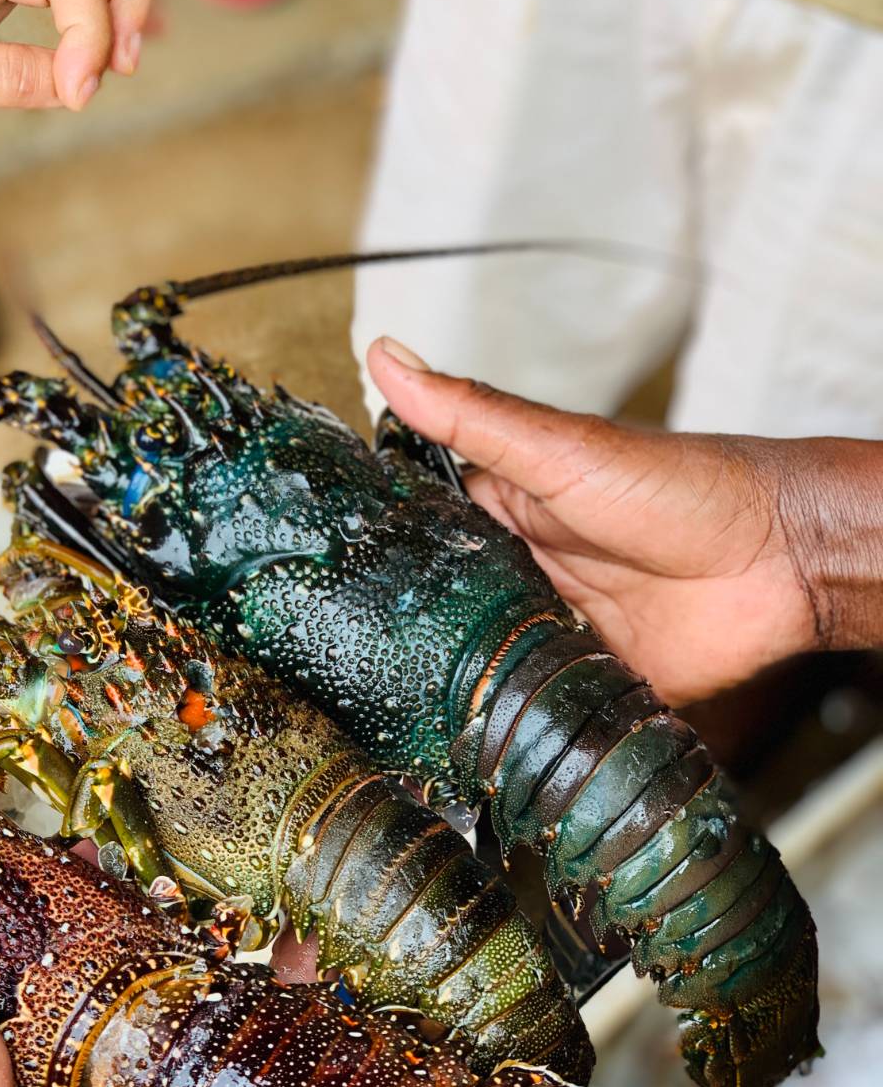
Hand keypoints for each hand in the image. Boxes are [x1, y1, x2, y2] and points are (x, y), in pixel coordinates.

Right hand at [368, 337, 882, 703]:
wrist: (777, 563)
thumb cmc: (681, 487)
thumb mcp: (560, 450)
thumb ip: (472, 415)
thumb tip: (387, 355)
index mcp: (502, 512)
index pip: (417, 532)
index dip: (369, 549)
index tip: (309, 567)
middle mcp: (517, 572)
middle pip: (436, 608)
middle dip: (398, 630)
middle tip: (338, 649)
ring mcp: (547, 629)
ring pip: (474, 664)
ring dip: (448, 681)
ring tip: (385, 699)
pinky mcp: (579, 682)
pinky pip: (527, 708)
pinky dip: (503, 720)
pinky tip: (462, 731)